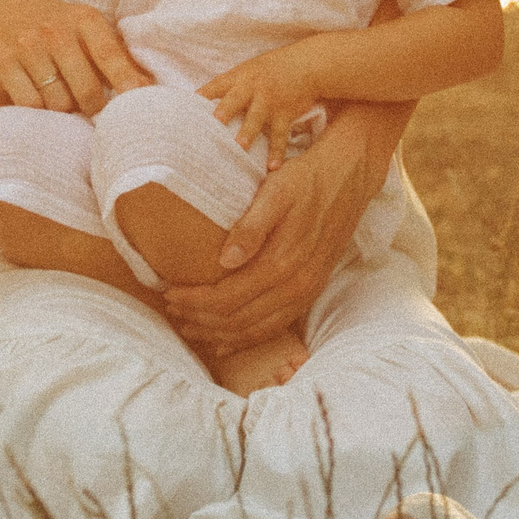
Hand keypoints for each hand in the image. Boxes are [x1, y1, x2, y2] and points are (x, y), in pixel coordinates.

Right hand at [0, 0, 150, 113]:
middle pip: (86, 90)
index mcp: (85, 19)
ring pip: (58, 102)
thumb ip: (118, 59)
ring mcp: (28, 44)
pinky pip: (30, 103)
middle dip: (92, 106)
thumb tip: (148, 88)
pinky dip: (36, 108)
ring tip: (60, 94)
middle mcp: (56, 30)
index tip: (137, 106)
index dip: (126, 84)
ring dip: (62, 107)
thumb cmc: (56, 30)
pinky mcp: (3, 61)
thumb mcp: (87, 33)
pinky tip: (37, 95)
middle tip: (90, 106)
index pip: (110, 57)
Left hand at [158, 126, 380, 354]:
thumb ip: (251, 228)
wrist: (349, 177)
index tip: (168, 294)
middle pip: (238, 320)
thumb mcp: (276, 192)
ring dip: (220, 334)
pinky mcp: (311, 292)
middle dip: (201, 321)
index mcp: (282, 263)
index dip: (195, 301)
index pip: (227, 297)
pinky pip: (275, 327)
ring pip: (255, 330)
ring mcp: (306, 293)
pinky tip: (227, 340)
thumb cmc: (306, 180)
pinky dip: (248, 338)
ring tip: (190, 328)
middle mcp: (296, 286)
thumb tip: (225, 260)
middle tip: (172, 314)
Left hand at [198, 40, 327, 168]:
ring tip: (240, 147)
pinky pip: (280, 134)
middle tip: (214, 123)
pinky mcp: (285, 113)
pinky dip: (277, 151)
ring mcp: (269, 101)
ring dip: (248, 132)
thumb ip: (228, 87)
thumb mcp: (247, 71)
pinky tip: (272, 166)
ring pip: (257, 118)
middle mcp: (252, 88)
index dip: (201, 96)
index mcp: (239, 77)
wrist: (306, 65)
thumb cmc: (270, 70)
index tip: (185, 109)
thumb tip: (201, 105)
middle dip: (224, 110)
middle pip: (235, 99)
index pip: (215, 86)